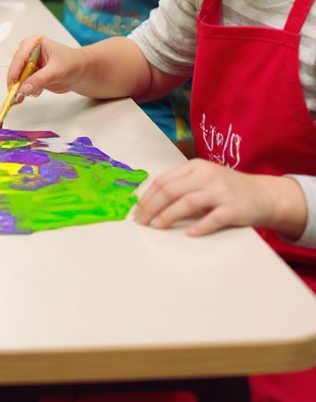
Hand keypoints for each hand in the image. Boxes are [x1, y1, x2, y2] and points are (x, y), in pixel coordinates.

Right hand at [7, 35, 85, 100]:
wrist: (81, 71)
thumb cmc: (72, 63)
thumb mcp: (57, 70)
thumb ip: (40, 79)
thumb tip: (24, 88)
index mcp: (34, 43)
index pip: (20, 56)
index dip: (15, 69)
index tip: (13, 82)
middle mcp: (29, 52)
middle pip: (16, 67)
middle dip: (16, 81)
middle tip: (16, 93)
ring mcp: (29, 64)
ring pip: (18, 77)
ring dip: (20, 88)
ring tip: (25, 95)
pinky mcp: (31, 75)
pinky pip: (23, 84)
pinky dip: (26, 90)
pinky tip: (36, 92)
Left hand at [134, 161, 306, 237]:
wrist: (264, 195)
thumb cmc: (227, 188)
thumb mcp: (203, 179)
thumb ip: (182, 185)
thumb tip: (150, 202)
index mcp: (195, 167)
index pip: (163, 180)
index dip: (147, 196)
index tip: (137, 210)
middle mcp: (206, 176)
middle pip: (171, 190)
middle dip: (152, 207)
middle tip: (141, 221)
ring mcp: (221, 192)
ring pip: (188, 202)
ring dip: (169, 215)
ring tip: (157, 226)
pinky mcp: (234, 208)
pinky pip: (213, 218)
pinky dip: (199, 226)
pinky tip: (189, 234)